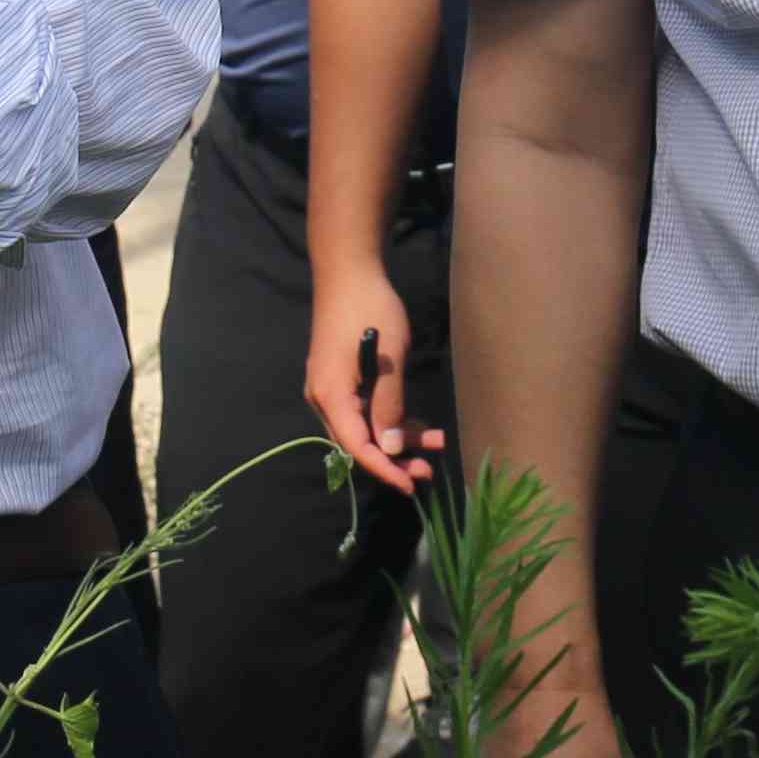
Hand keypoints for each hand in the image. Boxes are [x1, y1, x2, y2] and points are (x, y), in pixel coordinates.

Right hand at [305, 265, 446, 498]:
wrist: (348, 272)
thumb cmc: (370, 309)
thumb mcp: (389, 359)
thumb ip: (389, 404)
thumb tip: (390, 447)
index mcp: (331, 396)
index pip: (357, 447)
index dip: (384, 469)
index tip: (410, 485)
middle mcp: (324, 398)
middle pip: (358, 441)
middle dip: (394, 457)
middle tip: (428, 469)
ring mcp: (330, 388)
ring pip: (364, 426)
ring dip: (397, 435)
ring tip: (435, 441)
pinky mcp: (340, 378)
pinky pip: (364, 408)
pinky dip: (389, 417)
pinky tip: (418, 422)